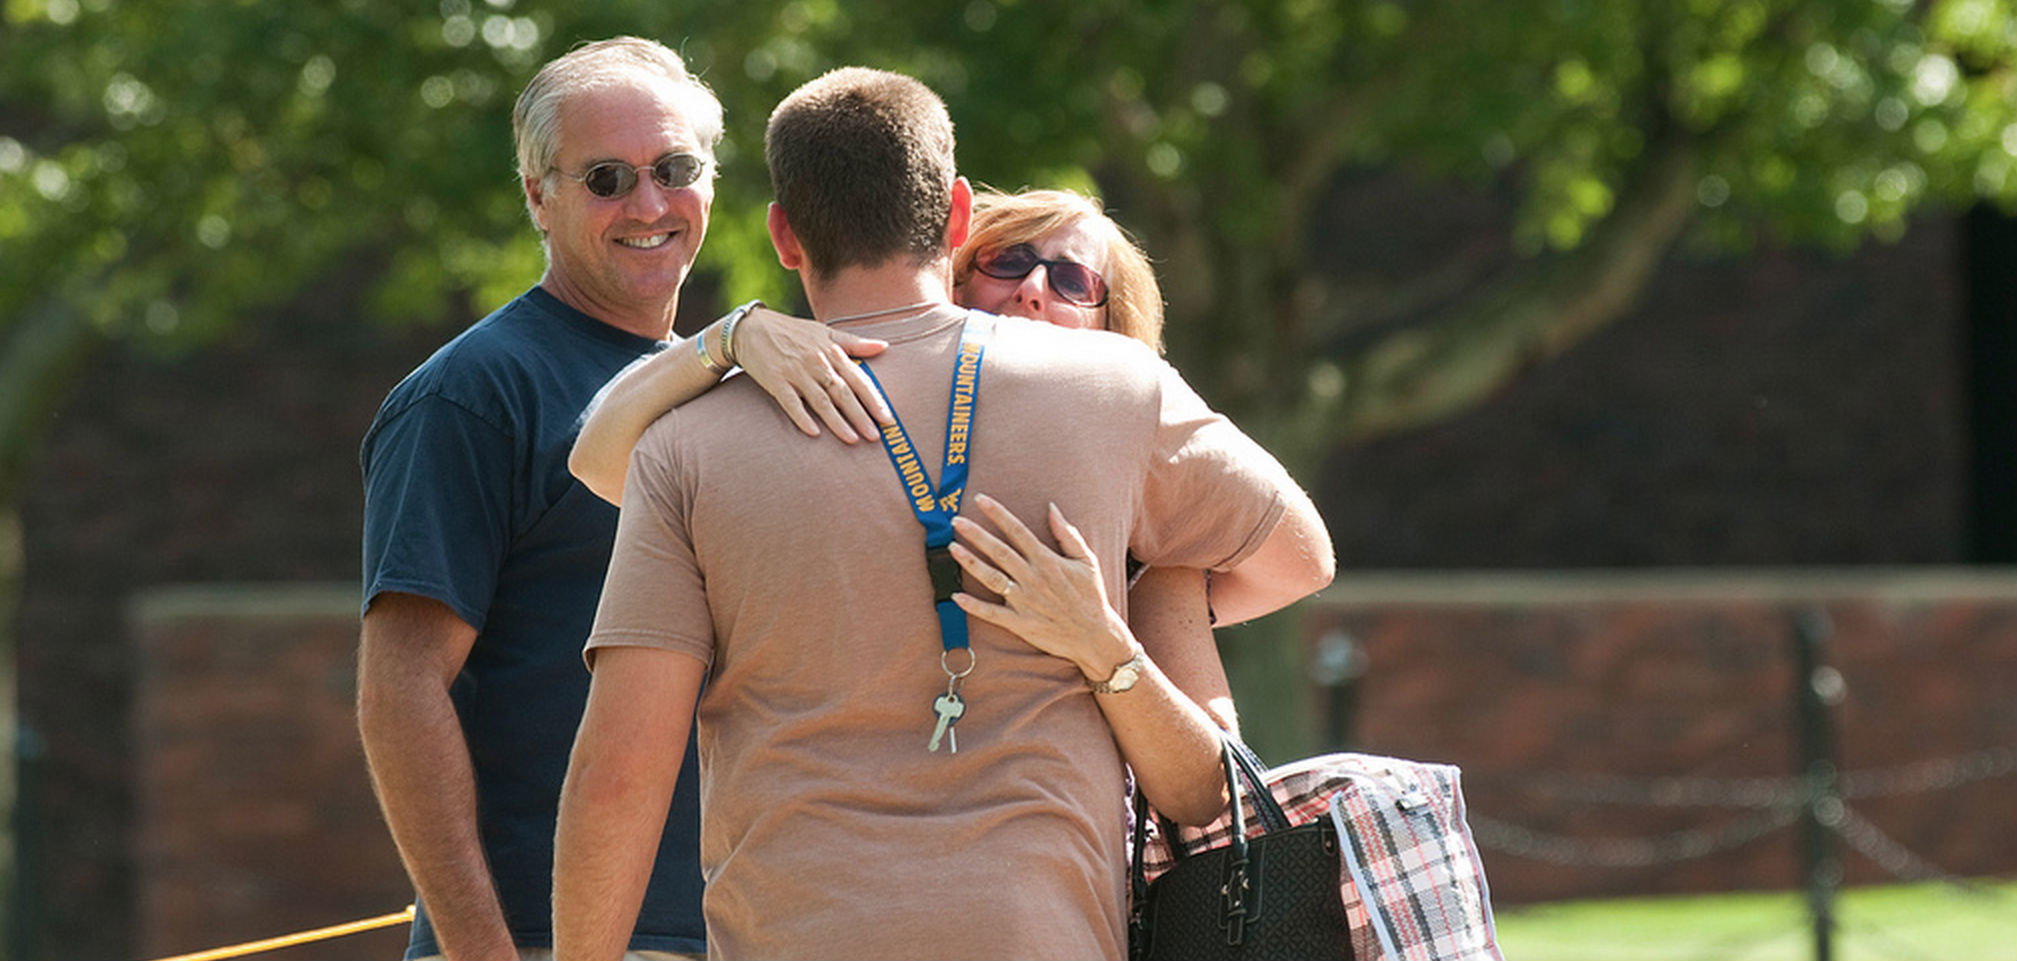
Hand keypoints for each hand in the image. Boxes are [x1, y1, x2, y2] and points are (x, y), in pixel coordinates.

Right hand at [732, 306, 893, 441]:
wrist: (752, 327)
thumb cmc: (793, 332)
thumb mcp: (825, 332)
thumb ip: (854, 343)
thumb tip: (884, 345)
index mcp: (831, 351)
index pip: (858, 379)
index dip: (874, 399)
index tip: (887, 418)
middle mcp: (816, 362)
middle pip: (843, 392)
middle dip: (861, 415)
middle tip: (875, 436)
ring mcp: (795, 372)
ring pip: (821, 400)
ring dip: (837, 421)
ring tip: (852, 439)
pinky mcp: (775, 381)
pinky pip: (791, 402)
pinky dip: (802, 417)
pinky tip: (814, 433)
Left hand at [949, 494, 1136, 679]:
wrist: (1095, 636)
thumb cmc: (1091, 596)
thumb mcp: (1087, 560)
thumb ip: (1068, 534)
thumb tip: (1052, 508)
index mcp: (1047, 561)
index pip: (1018, 531)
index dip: (998, 514)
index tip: (980, 500)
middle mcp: (1033, 579)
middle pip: (999, 551)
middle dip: (976, 534)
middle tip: (956, 521)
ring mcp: (1024, 602)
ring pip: (991, 578)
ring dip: (970, 563)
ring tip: (952, 548)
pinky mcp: (1020, 624)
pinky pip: (992, 613)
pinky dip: (973, 606)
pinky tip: (956, 596)